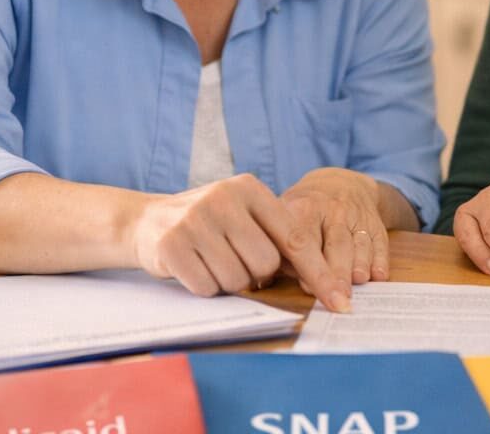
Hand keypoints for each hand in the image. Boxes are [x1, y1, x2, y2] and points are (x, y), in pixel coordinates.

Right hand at [130, 173, 348, 311]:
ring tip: (212, 261)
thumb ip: (277, 235)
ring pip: (237, 279)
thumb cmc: (210, 223)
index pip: (295, 237)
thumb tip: (323, 280)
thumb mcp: (244, 214)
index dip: (319, 273)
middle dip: (256, 275)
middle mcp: (223, 198)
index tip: (340, 301)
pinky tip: (193, 267)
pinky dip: (204, 287)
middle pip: (265, 264)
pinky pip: (207, 287)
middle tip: (236, 261)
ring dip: (228, 283)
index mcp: (249, 188)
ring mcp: (195, 219)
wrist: (149, 221)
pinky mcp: (171, 244)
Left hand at [281, 168, 389, 292]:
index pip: (303, 240)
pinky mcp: (375, 223)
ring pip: (358, 243)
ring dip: (359, 264)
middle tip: (339, 298)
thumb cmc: (304, 212)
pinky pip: (380, 242)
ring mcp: (356, 216)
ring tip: (358, 282)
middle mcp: (331, 210)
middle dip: (337, 272)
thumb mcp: (285, 217)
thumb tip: (267, 279)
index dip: (308, 267)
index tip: (310, 290)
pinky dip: (380, 259)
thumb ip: (278, 248)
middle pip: (335, 244)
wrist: (339, 184)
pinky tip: (378, 275)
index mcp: (302, 209)